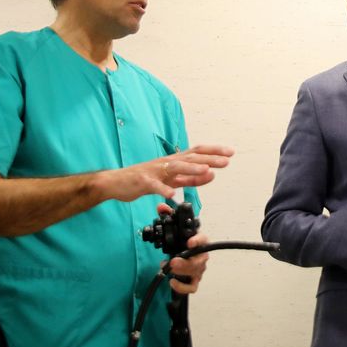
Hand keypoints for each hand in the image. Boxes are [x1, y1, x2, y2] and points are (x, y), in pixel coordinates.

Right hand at [98, 144, 234, 201]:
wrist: (116, 183)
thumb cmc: (145, 180)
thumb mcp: (173, 180)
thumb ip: (191, 178)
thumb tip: (211, 174)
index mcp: (174, 161)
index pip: (197, 152)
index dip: (214, 151)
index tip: (230, 153)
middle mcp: (166, 163)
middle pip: (191, 158)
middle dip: (209, 159)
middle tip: (226, 161)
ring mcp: (154, 171)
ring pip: (175, 167)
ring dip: (191, 168)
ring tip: (206, 170)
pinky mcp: (143, 182)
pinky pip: (154, 186)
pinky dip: (163, 190)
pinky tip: (172, 195)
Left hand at [158, 202, 209, 293]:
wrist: (181, 257)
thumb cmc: (181, 243)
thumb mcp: (174, 228)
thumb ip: (167, 215)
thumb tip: (161, 207)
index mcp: (199, 242)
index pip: (204, 239)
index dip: (198, 241)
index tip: (190, 242)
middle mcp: (201, 255)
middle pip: (199, 260)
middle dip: (186, 262)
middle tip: (173, 261)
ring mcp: (198, 269)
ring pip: (196, 272)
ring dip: (183, 271)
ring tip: (170, 268)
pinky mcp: (193, 280)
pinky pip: (192, 287)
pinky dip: (183, 286)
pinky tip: (172, 281)